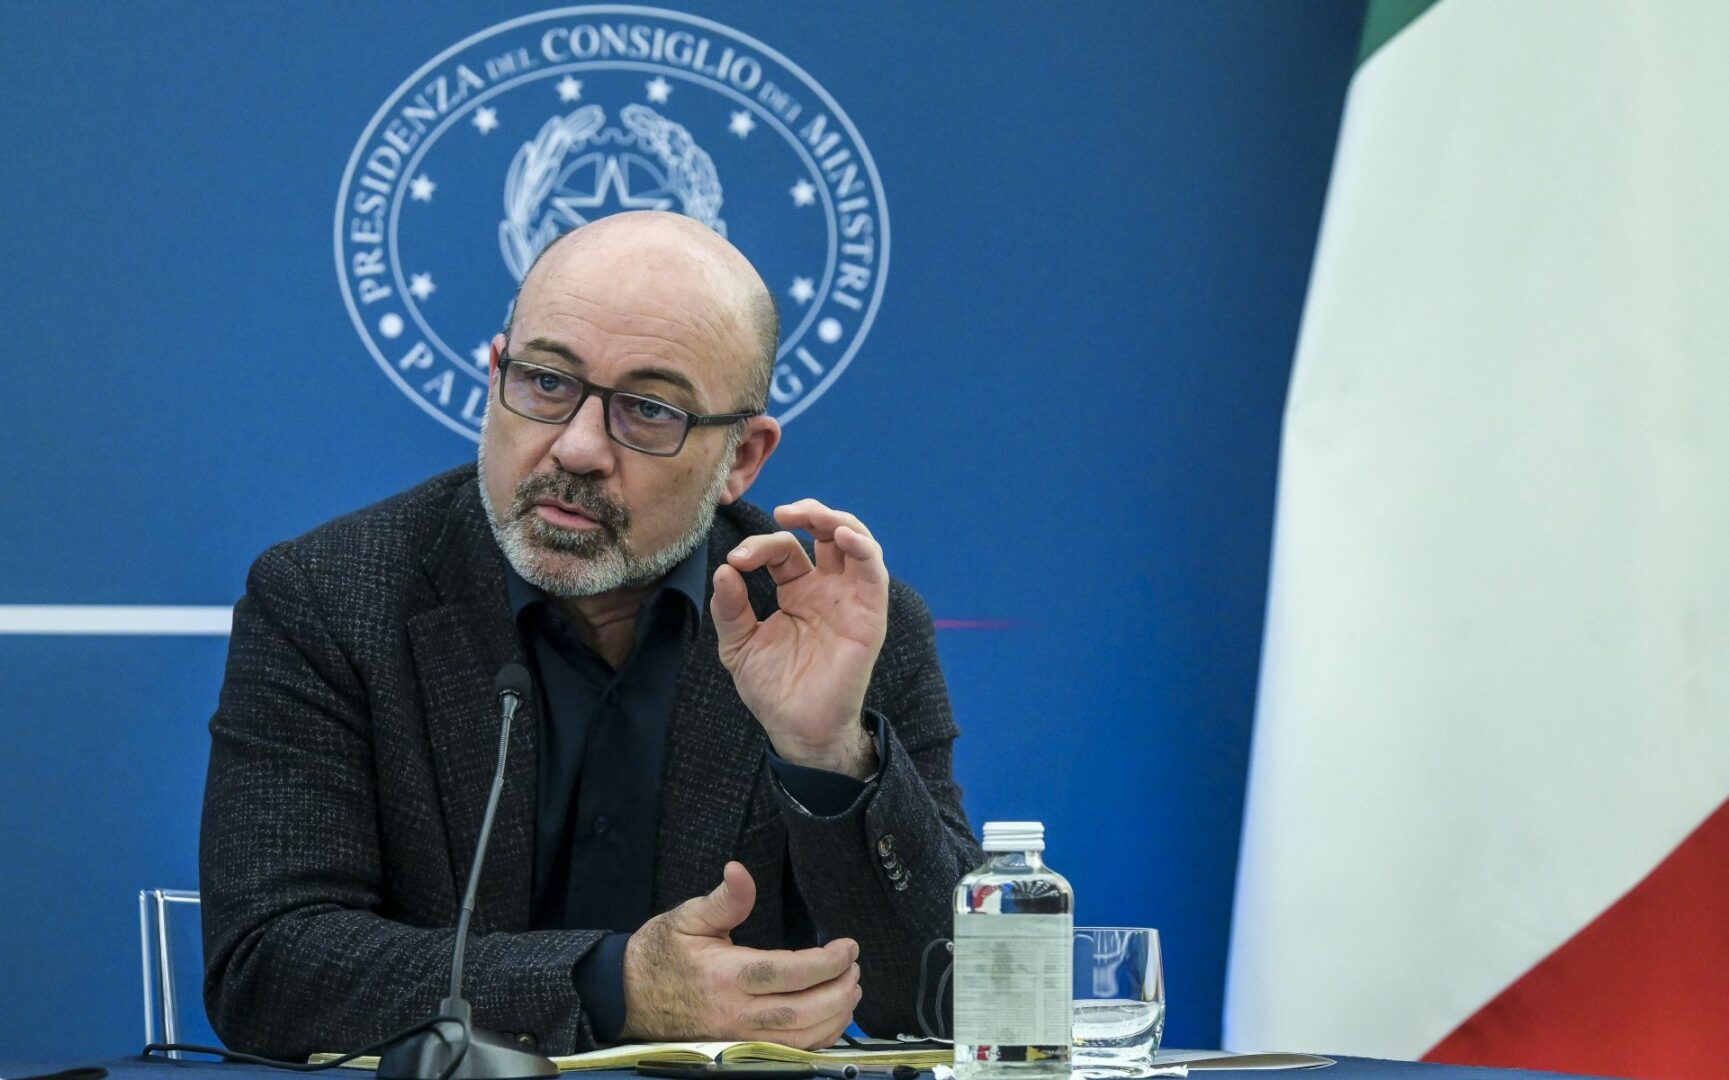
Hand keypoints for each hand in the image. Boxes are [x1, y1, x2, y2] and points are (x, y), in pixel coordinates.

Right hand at [619, 861, 860, 1046]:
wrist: (627, 996)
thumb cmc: (660, 954)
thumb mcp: (688, 917)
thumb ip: (724, 899)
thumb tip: (740, 871)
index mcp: (726, 975)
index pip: (788, 972)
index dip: (826, 962)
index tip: (848, 946)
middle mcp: (736, 1011)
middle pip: (803, 1011)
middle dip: (839, 989)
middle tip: (855, 967)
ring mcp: (740, 1035)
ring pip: (800, 1037)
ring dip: (835, 1016)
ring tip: (851, 989)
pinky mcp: (741, 1047)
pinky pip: (789, 1051)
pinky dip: (818, 1039)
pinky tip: (832, 1018)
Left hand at [710, 500, 888, 778]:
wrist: (798, 728)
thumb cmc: (772, 689)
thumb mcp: (738, 645)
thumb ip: (730, 609)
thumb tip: (723, 570)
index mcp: (797, 591)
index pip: (784, 550)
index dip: (759, 546)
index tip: (736, 562)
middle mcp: (826, 589)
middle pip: (826, 533)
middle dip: (808, 513)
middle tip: (782, 511)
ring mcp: (850, 599)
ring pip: (855, 542)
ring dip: (837, 520)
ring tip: (811, 515)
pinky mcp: (869, 615)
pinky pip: (873, 573)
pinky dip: (862, 547)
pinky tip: (840, 536)